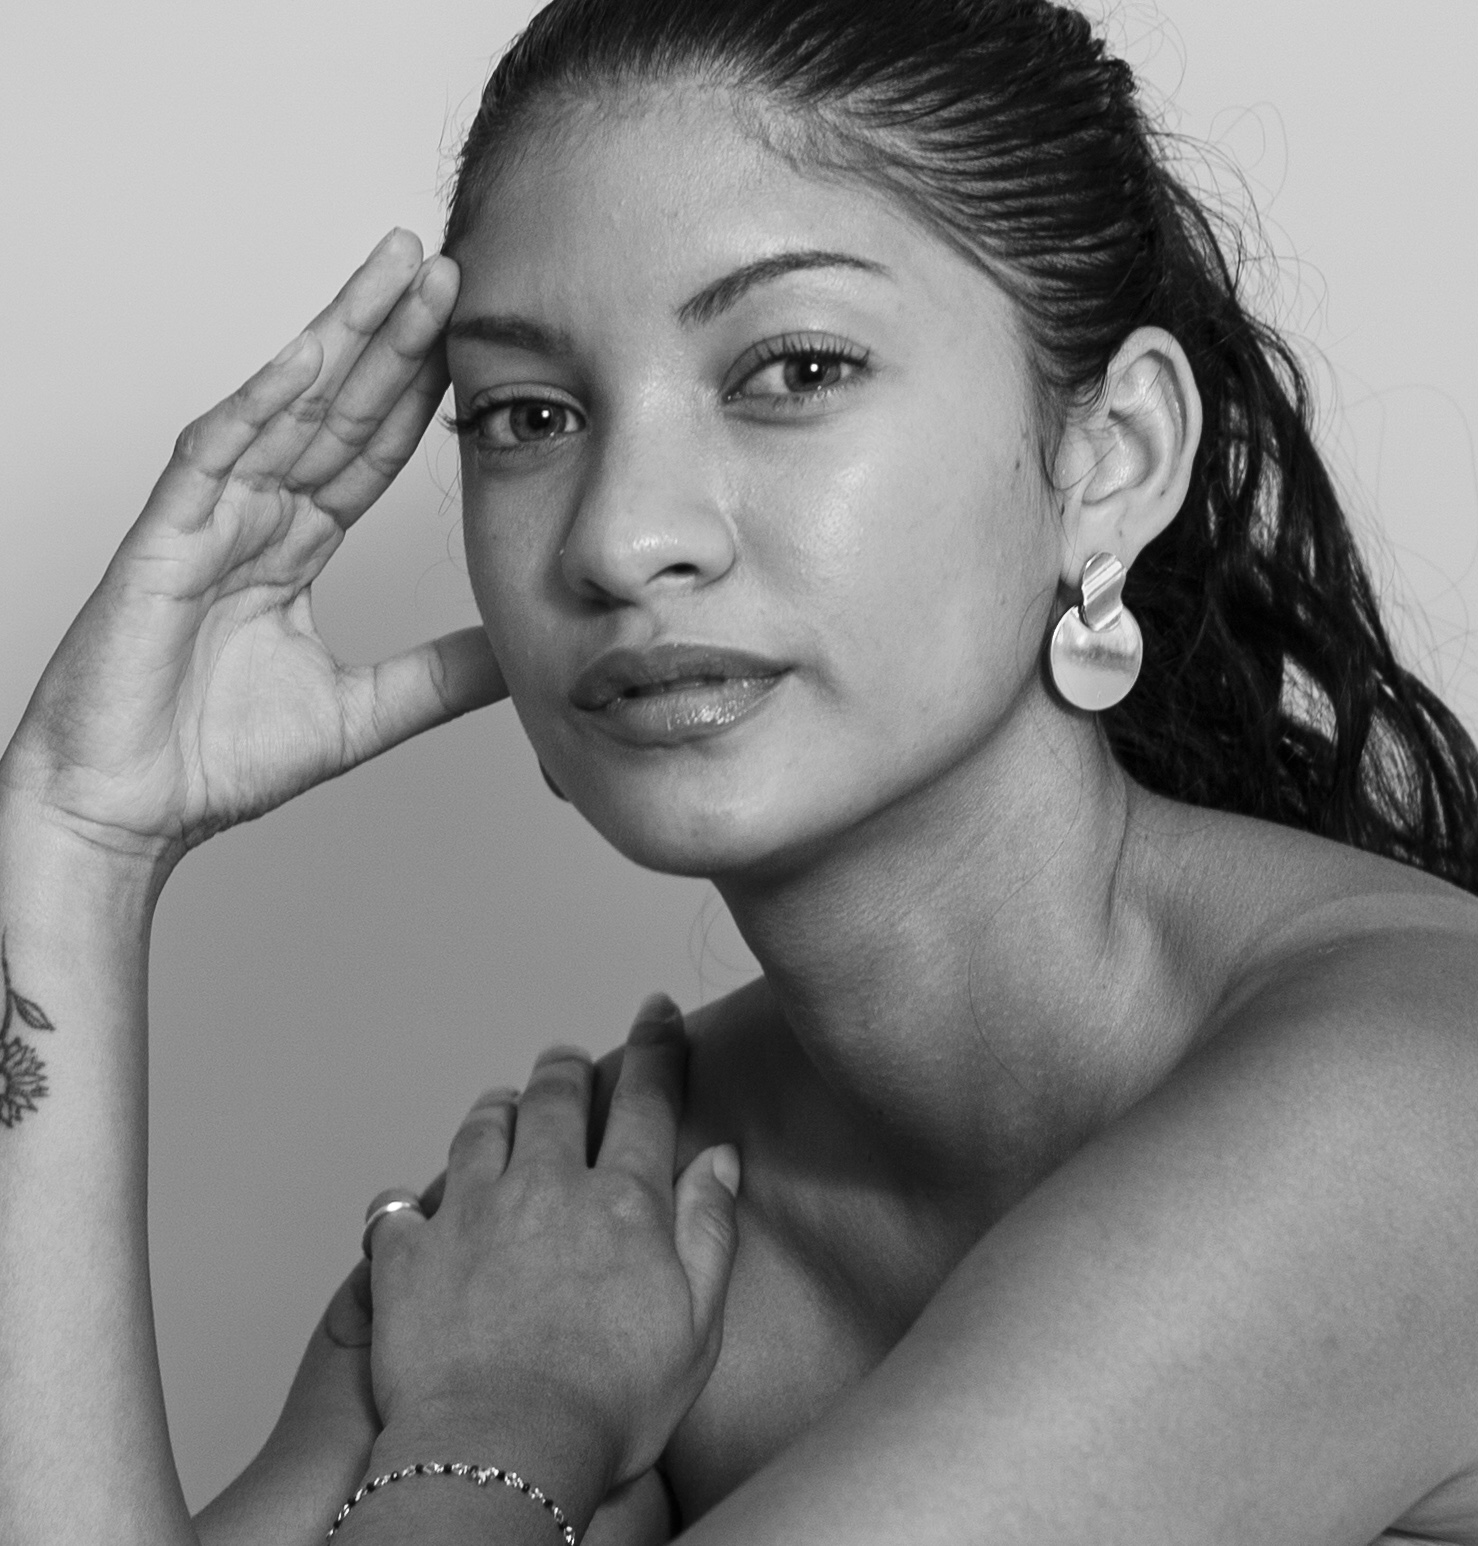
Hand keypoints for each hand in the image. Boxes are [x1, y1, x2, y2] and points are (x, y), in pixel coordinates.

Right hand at [0, 230, 504, 873]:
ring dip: (342, 335)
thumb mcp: (365, 710)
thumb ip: (439, 675)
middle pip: (335, 410)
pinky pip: (217, 450)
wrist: (128, 810)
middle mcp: (253, 519)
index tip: (474, 342)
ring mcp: (207, 519)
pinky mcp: (165, 537)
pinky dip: (264, 399)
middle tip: (446, 268)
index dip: (419, 396)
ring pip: (284, 407)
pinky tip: (313, 349)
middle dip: (392, 337)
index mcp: (292, 549)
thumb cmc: (214, 761)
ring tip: (396, 269)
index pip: (369, 454)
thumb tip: (517, 651)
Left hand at [367, 997, 740, 1501]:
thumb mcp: (696, 1324)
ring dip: (495, 1111)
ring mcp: (470, 1214)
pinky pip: (398, 1208)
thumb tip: (719, 1160)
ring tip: (500, 1107)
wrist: (503, 1451)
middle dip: (566, 1069)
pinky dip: (407, 1201)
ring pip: (479, 1129)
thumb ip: (710, 1230)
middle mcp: (544, 1187)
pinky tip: (411, 1206)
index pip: (645, 1099)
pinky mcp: (409, 1257)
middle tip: (568, 1062)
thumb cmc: (608, 1404)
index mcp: (621, 1201)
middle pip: (555, 1097)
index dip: (656, 1048)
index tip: (657, 1013)